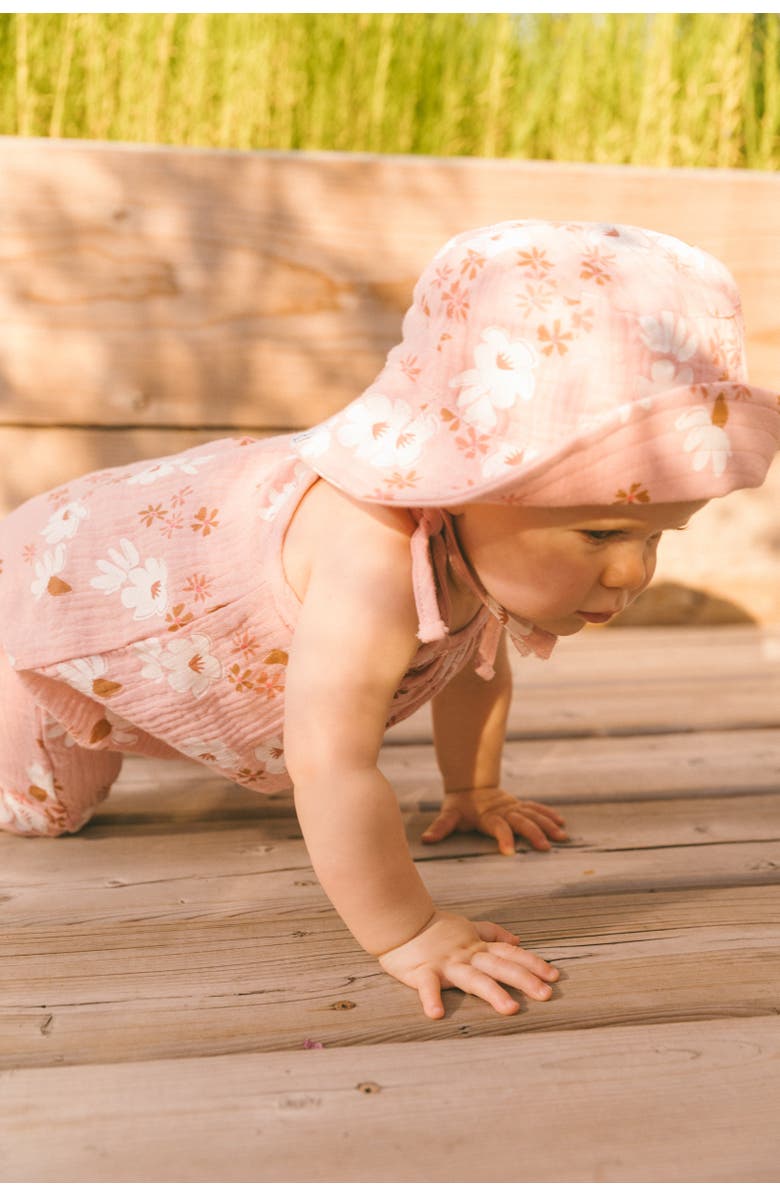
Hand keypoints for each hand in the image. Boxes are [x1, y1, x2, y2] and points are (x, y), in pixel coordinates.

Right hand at [378, 910, 558, 1018]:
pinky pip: (427, 986)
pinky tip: (436, 1014)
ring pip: (473, 978)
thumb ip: (492, 933)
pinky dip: (430, 999)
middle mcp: (466, 955)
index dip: (532, 963)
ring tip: (510, 1009)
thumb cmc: (435, 927)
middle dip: (524, 980)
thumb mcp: (468, 927)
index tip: (554, 975)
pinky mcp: (422, 971)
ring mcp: (446, 964)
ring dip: (492, 992)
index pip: (509, 954)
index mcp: (477, 946)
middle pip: (499, 967)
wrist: (400, 920)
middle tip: (546, 994)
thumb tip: (518, 939)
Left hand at [421, 786, 567, 855]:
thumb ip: (441, 827)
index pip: (497, 827)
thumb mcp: (449, 815)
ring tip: (561, 837)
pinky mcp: (519, 805)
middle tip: (545, 848)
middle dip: (534, 834)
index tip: (510, 852)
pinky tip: (561, 823)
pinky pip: (536, 809)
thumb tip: (426, 839)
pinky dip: (548, 814)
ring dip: (547, 825)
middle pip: (521, 821)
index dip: (503, 838)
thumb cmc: (459, 805)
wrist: (470, 784)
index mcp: (487, 816)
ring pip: (533, 815)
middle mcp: (504, 810)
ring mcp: (513, 807)